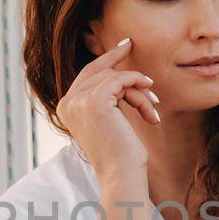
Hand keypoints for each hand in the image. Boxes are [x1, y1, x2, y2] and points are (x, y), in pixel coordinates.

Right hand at [56, 37, 157, 179]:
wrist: (121, 174)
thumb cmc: (120, 153)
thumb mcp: (110, 120)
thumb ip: (107, 97)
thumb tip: (119, 71)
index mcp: (66, 107)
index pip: (86, 74)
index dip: (106, 58)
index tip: (125, 44)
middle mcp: (67, 102)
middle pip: (99, 71)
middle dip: (124, 69)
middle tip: (139, 60)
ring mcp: (78, 101)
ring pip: (114, 77)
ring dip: (139, 92)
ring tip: (152, 111)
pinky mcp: (95, 101)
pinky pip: (121, 79)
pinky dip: (139, 87)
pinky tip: (151, 104)